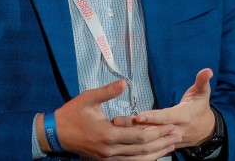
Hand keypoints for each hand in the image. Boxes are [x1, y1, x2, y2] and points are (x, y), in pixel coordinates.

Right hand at [38, 79, 181, 159]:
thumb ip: (107, 91)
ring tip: (171, 146)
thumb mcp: (88, 98)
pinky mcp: (105, 160)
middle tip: (179, 136)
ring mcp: (107, 157)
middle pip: (142, 149)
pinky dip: (143, 159)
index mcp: (107, 134)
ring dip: (156, 152)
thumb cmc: (72, 114)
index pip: (139, 136)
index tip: (172, 125)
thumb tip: (124, 82)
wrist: (56, 133)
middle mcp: (109, 150)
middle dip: (162, 142)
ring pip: (137, 159)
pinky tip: (154, 155)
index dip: (158, 132)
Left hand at [117, 68, 215, 148]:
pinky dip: (135, 142)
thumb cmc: (200, 109)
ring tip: (114, 127)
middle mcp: (175, 130)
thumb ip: (202, 81)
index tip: (138, 116)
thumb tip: (207, 70)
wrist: (205, 131)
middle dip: (134, 127)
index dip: (152, 117)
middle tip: (116, 121)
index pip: (165, 117)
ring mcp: (168, 139)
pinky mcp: (163, 144)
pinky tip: (121, 138)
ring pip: (148, 138)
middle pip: (152, 129)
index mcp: (183, 116)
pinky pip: (148, 145)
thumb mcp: (203, 94)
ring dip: (131, 134)